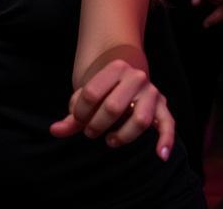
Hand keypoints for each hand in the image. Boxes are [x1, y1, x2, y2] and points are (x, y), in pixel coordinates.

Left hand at [50, 59, 173, 159]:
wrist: (125, 75)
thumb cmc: (103, 89)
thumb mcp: (88, 96)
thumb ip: (72, 114)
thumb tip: (54, 131)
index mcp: (115, 67)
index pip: (92, 93)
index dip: (80, 112)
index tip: (77, 120)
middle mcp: (136, 77)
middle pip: (113, 107)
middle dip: (98, 124)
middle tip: (91, 133)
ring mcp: (152, 92)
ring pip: (140, 120)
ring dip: (123, 135)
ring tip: (110, 140)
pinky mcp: (163, 108)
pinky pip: (168, 125)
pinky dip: (166, 141)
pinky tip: (160, 155)